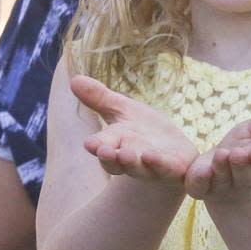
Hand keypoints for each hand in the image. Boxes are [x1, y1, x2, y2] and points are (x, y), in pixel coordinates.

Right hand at [71, 75, 198, 184]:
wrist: (173, 154)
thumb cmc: (143, 132)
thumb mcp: (123, 110)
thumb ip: (100, 98)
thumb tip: (73, 79)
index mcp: (117, 145)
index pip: (102, 147)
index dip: (96, 146)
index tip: (89, 144)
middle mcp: (133, 160)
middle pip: (119, 163)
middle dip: (111, 159)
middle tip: (105, 152)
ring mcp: (155, 167)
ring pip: (144, 169)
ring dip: (138, 163)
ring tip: (134, 154)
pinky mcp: (177, 170)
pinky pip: (174, 171)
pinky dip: (170, 167)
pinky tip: (162, 158)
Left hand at [186, 104, 250, 203]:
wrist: (223, 172)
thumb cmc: (244, 148)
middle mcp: (242, 180)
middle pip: (243, 174)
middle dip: (240, 164)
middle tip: (237, 153)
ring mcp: (221, 186)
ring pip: (222, 179)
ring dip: (221, 167)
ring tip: (221, 154)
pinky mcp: (201, 188)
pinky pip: (201, 187)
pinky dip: (201, 180)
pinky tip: (201, 172)